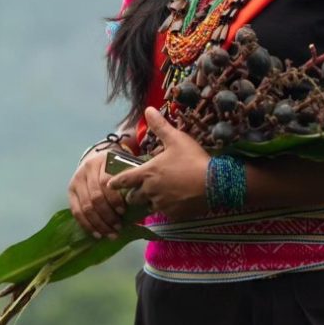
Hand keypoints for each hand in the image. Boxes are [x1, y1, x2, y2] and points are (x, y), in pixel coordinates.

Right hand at [68, 147, 126, 239]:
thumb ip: (127, 178)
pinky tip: (97, 234)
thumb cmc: (114, 165)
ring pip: (86, 207)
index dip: (114, 199)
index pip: (106, 182)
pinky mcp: (70, 192)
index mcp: (101, 161)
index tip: (123, 211)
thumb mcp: (122, 164)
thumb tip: (138, 200)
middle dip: (108, 215)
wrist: (94, 158)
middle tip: (118, 227)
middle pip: (95, 197)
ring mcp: (76, 181)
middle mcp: (86, 170)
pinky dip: (87, 225)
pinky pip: (76, 212)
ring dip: (99, 224)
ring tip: (111, 234)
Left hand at [108, 107, 209, 221]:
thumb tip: (148, 109)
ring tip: (156, 196)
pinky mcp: (173, 215)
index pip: (125, 179)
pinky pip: (165, 213)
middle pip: (133, 197)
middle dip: (134, 194)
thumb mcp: (176, 138)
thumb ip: (160, 126)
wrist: (214, 183)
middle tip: (138, 190)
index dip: (115, 182)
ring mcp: (162, 205)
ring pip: (148, 207)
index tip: (108, 184)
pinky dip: (166, 208)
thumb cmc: (192, 158)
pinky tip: (174, 203)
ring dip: (149, 202)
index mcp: (148, 173)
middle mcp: (150, 191)